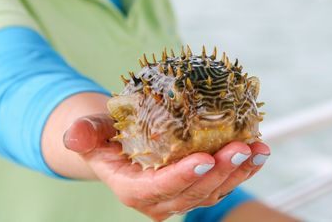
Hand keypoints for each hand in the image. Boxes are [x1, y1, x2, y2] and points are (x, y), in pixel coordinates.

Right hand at [63, 114, 270, 221]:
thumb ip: (84, 134)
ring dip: (239, 171)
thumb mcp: (92, 132)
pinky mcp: (195, 185)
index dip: (181, 178)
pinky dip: (242, 168)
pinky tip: (258, 151)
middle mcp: (158, 200)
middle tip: (240, 147)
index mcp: (132, 189)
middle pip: (193, 192)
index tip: (204, 160)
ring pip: (213, 190)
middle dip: (220, 172)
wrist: (120, 146)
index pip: (158, 189)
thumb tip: (72, 135)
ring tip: (257, 149)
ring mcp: (180, 195)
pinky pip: (222, 181)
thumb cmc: (107, 138)